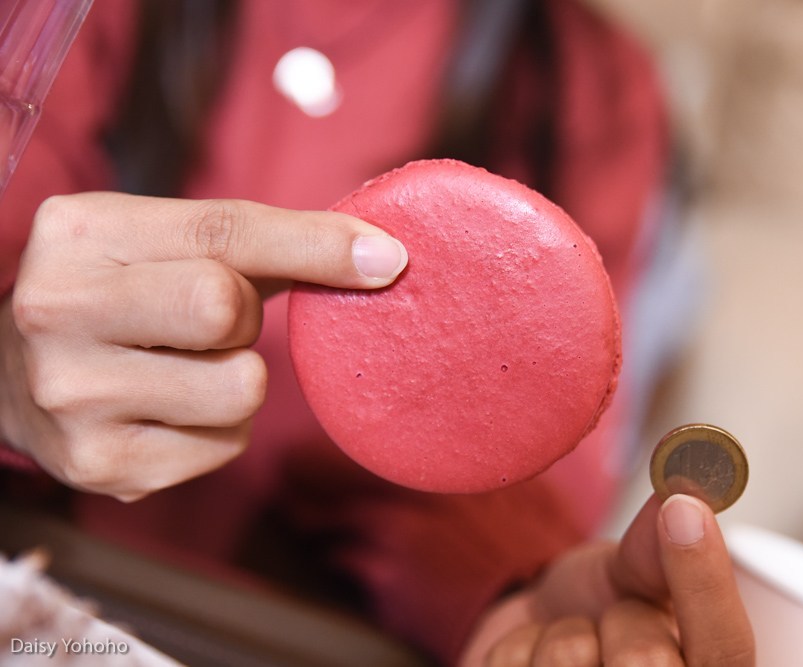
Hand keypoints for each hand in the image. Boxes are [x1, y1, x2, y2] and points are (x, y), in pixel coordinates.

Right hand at [0, 192, 406, 499]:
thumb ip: (265, 244)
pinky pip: (225, 446)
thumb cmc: (121, 294)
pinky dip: (219, 429)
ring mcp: (72, 395)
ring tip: (185, 366)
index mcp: (80, 233)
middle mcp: (57, 310)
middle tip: (210, 321)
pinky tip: (170, 409)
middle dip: (241, 317)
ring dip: (236, 378)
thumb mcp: (166, 245)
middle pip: (224, 309)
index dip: (316, 245)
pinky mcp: (100, 465)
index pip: (225, 232)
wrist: (10, 376)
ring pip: (239, 388)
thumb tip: (382, 258)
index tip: (388, 258)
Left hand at [460, 494, 753, 665]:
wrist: (533, 643)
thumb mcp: (635, 579)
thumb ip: (659, 550)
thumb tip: (685, 491)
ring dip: (560, 632)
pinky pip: (512, 663)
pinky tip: (531, 660)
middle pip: (646, 660)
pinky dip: (514, 647)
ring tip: (570, 644)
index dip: (706, 582)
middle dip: (619, 618)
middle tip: (610, 622)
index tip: (683, 507)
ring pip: (571, 656)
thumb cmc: (597, 617)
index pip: (728, 649)